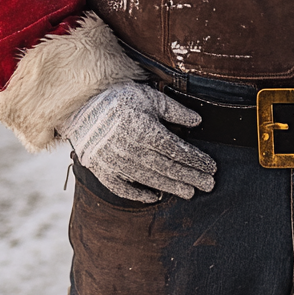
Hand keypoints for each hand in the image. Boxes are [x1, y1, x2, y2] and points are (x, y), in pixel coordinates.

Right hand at [60, 82, 216, 202]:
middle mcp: (133, 150)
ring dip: (172, 187)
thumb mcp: (151, 97)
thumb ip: (175, 110)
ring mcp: (117, 163)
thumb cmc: (120, 98)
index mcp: (146, 131)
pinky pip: (123, 188)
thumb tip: (198, 121)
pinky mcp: (102, 170)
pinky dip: (139, 194)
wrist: (81, 105)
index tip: (211, 167)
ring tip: (190, 193)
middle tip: (209, 185)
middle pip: (168, 168)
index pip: (178, 150)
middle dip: (191, 177)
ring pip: (150, 179)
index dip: (196, 160)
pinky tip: (154, 197)